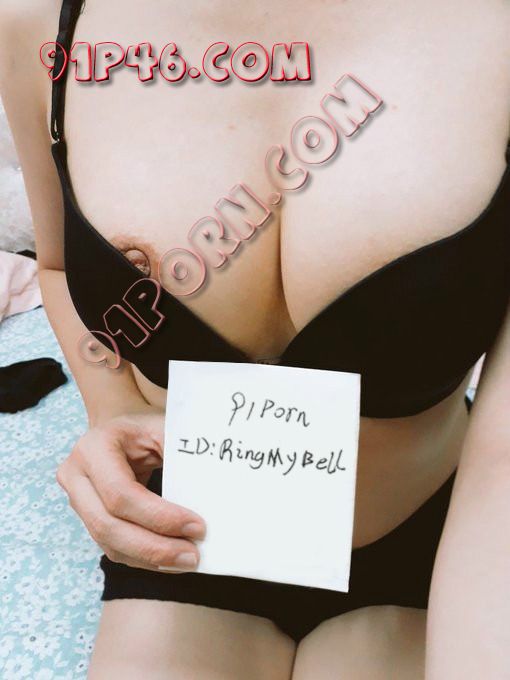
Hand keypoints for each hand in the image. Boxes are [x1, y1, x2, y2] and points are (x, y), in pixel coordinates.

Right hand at [56, 408, 205, 572]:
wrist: (120, 429)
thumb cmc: (144, 427)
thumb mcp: (162, 427)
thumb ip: (181, 452)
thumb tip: (212, 489)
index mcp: (93, 448)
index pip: (121, 493)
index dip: (159, 516)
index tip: (197, 527)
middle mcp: (76, 476)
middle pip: (109, 525)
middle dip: (154, 547)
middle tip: (193, 556)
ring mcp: (77, 501)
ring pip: (109, 544)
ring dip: (151, 559)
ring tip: (187, 561)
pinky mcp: (88, 520)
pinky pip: (114, 549)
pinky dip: (144, 559)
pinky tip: (171, 561)